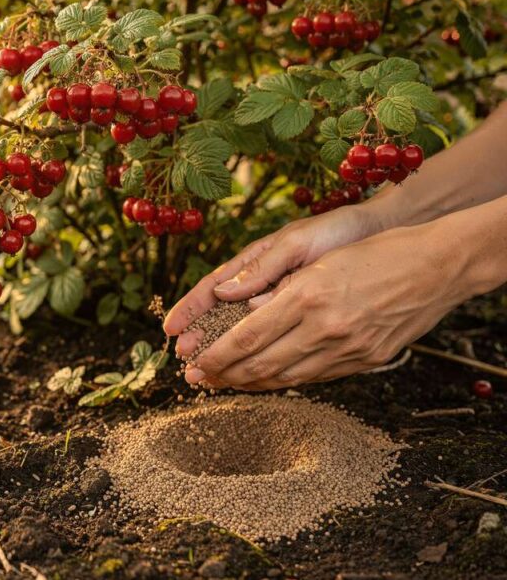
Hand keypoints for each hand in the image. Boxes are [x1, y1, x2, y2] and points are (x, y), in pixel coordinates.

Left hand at [185, 221, 470, 389]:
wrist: (438, 265)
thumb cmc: (374, 251)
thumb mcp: (316, 257)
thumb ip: (271, 282)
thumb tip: (232, 303)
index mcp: (307, 297)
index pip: (247, 336)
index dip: (217, 355)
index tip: (195, 363)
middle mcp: (325, 328)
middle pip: (261, 364)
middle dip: (226, 375)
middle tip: (199, 379)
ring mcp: (348, 348)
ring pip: (287, 376)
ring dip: (251, 383)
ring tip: (226, 383)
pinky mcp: (366, 360)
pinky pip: (315, 377)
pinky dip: (286, 380)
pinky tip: (268, 379)